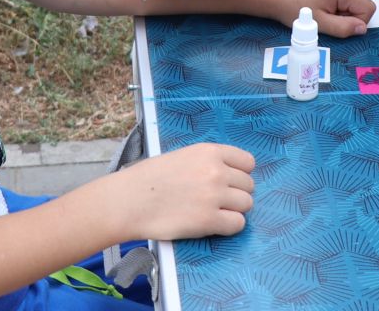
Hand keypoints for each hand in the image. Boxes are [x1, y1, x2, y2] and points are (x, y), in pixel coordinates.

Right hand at [99, 143, 253, 241]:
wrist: (130, 200)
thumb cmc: (149, 178)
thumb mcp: (182, 156)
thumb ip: (206, 163)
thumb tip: (227, 174)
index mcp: (209, 151)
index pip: (248, 162)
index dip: (240, 173)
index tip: (230, 182)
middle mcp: (216, 171)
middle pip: (248, 185)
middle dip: (236, 193)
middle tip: (217, 201)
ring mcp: (214, 196)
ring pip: (246, 205)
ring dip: (234, 210)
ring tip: (214, 213)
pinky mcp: (209, 221)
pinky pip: (238, 224)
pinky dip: (229, 226)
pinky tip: (212, 224)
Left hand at [266, 0, 372, 36]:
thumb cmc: (294, 8)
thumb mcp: (319, 23)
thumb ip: (343, 28)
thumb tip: (362, 29)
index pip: (367, 9)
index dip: (356, 22)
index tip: (336, 23)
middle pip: (360, 2)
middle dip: (348, 15)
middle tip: (326, 16)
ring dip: (342, 8)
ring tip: (321, 8)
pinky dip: (337, 1)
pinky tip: (320, 1)